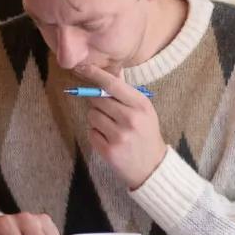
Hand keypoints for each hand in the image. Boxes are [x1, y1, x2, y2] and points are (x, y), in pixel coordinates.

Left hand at [71, 62, 167, 189]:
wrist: (152, 167)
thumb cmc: (146, 134)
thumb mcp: (144, 111)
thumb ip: (127, 93)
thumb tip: (112, 71)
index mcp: (141, 105)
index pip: (112, 85)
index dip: (95, 74)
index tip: (81, 67)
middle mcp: (130, 119)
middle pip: (97, 99)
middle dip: (97, 103)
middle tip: (109, 113)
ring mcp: (119, 136)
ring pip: (92, 116)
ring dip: (97, 120)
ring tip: (111, 129)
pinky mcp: (109, 150)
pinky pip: (91, 132)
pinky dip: (96, 135)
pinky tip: (109, 140)